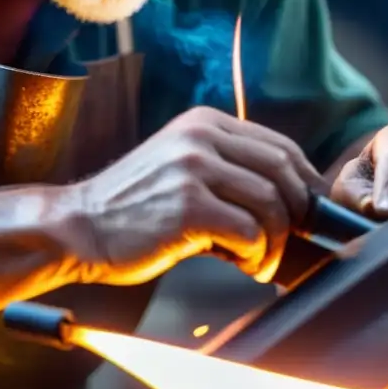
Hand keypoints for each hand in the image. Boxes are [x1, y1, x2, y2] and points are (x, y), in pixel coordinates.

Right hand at [66, 107, 325, 285]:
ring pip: (271, 204)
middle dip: (298, 212)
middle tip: (290, 239)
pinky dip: (255, 256)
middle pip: (284, 171)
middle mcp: (202, 138)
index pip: (279, 146)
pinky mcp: (188, 206)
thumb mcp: (181, 164)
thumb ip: (228, 168)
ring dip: (275, 242)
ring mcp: (195, 169)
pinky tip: (241, 265)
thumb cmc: (132, 206)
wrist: (78, 226)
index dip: (305, 180)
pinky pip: (249, 232)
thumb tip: (289, 196)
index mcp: (205, 123)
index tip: (309, 207)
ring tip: (259, 260)